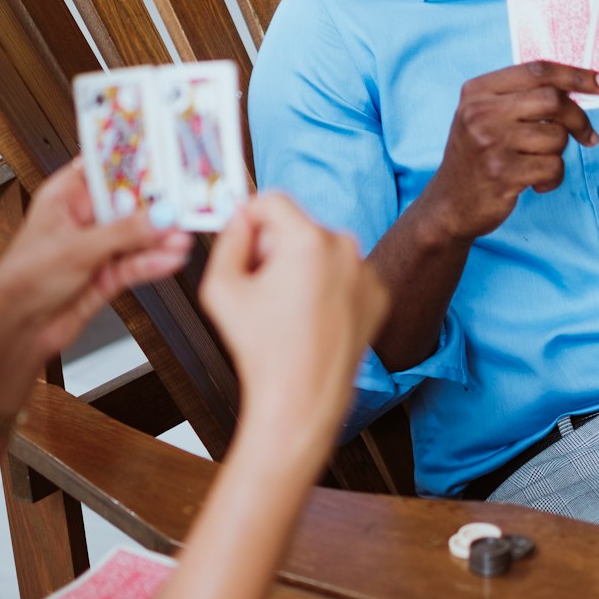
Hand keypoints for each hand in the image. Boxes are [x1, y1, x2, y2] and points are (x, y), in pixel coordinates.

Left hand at [0, 161, 191, 409]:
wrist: (20, 329)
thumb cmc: (24, 281)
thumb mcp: (76, 249)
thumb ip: (122, 233)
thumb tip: (159, 217)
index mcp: (64, 197)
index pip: (104, 169)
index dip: (133, 162)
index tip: (163, 157)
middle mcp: (83, 219)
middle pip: (128, 203)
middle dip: (156, 205)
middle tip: (184, 202)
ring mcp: (97, 248)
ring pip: (137, 236)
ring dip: (160, 238)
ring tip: (183, 236)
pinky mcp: (107, 275)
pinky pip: (136, 263)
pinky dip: (154, 262)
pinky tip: (170, 259)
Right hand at [200, 192, 387, 458]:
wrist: (303, 399)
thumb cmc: (262, 350)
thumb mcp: (221, 288)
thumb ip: (227, 240)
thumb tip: (240, 218)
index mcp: (307, 240)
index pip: (272, 200)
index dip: (250, 218)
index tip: (242, 240)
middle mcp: (344, 248)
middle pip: (297, 225)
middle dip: (275, 248)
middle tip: (261, 288)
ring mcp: (366, 272)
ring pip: (322, 250)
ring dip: (302, 267)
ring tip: (287, 311)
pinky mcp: (378, 294)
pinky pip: (344, 275)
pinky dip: (327, 288)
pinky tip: (312, 320)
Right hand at [430, 61, 598, 241]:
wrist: (449, 206)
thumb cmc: (476, 158)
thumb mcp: (484, 117)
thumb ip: (520, 98)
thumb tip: (580, 88)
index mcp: (477, 92)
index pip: (537, 70)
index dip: (578, 75)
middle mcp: (480, 114)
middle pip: (553, 99)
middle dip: (578, 118)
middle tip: (588, 135)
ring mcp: (490, 144)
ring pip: (556, 137)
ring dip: (559, 154)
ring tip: (539, 165)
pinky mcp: (502, 174)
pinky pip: (553, 168)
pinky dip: (553, 178)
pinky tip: (535, 184)